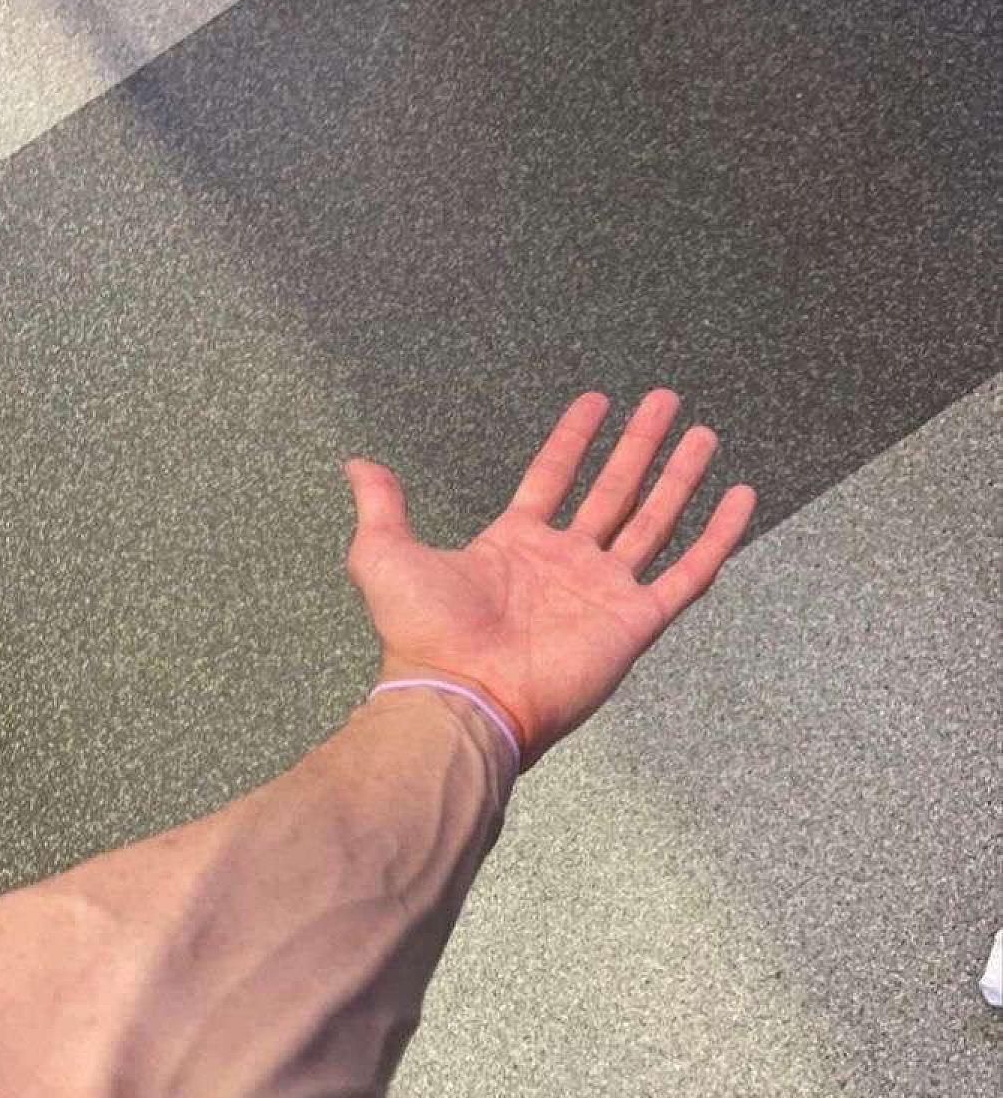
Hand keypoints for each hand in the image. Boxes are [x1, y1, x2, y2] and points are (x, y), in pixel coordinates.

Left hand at [344, 389, 756, 773]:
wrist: (462, 696)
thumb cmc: (424, 636)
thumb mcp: (386, 557)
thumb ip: (382, 508)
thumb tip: (358, 466)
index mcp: (516, 548)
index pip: (554, 478)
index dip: (575, 440)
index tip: (598, 401)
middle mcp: (566, 566)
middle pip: (614, 491)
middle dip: (640, 445)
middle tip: (666, 402)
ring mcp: (603, 592)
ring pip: (654, 522)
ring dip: (680, 478)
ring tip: (703, 435)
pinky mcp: (635, 621)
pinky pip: (687, 573)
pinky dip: (718, 536)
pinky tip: (740, 498)